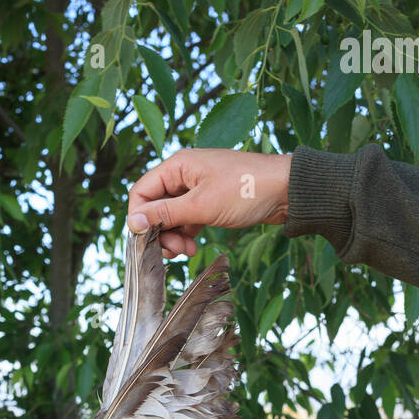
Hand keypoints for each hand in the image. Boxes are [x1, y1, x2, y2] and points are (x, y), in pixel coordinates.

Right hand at [127, 148, 291, 255]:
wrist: (286, 190)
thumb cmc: (245, 190)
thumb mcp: (201, 205)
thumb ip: (165, 214)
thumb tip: (132, 222)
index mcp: (177, 166)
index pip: (141, 193)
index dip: (139, 219)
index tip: (148, 242)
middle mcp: (183, 174)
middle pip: (155, 207)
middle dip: (160, 232)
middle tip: (175, 252)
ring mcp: (196, 188)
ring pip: (171, 216)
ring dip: (174, 236)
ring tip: (188, 251)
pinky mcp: (209, 201)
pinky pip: (187, 219)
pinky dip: (187, 234)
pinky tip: (195, 247)